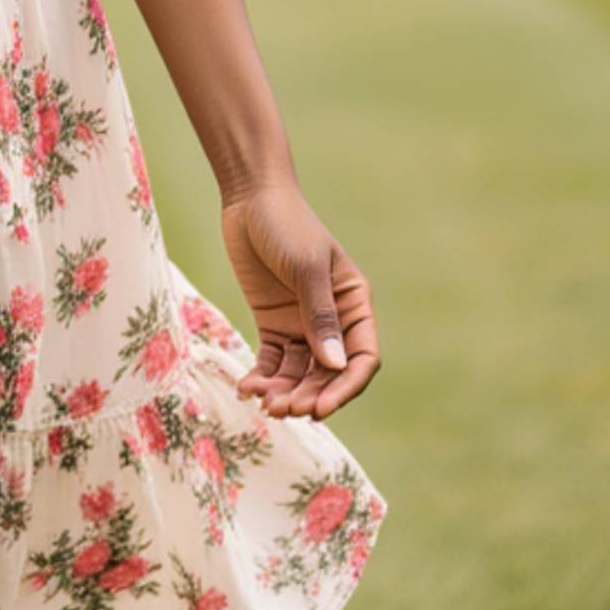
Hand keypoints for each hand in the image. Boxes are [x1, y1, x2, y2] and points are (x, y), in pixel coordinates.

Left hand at [218, 175, 379, 424]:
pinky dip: (264, 377)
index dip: (345, 388)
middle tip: (282, 410)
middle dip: (309, 395)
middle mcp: (332, 320)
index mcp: (354, 304)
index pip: (361, 358)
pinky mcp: (274, 324)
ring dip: (285, 392)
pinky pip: (274, 361)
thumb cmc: (287, 224)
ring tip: (264, 404)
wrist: (250, 198)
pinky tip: (248, 388)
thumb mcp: (306, 267)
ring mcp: (302, 324)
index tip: (321, 409)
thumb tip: (335, 366)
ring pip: (300, 373)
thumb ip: (320, 316)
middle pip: (328, 373)